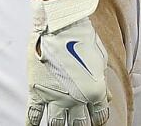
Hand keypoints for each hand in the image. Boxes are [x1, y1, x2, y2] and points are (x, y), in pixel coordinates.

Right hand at [27, 0, 109, 125]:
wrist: (59, 24)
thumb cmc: (83, 37)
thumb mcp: (100, 58)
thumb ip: (102, 81)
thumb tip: (108, 97)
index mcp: (95, 90)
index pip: (99, 116)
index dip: (98, 119)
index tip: (94, 118)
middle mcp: (77, 98)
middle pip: (79, 124)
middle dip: (80, 125)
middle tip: (78, 123)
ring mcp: (56, 96)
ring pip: (57, 124)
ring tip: (59, 125)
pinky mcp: (37, 92)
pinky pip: (33, 116)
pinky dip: (32, 125)